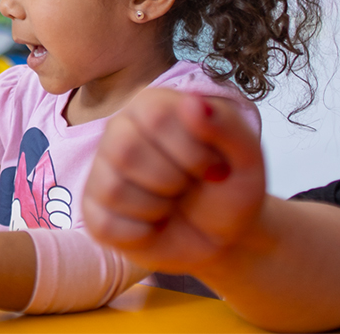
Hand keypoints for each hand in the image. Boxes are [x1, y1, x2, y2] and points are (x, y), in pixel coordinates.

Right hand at [81, 89, 265, 274]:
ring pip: (114, 190)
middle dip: (172, 181)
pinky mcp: (93, 211)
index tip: (213, 168)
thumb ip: (224, 124)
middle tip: (189, 187)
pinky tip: (154, 225)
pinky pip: (106, 225)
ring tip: (171, 204)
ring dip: (158, 208)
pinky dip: (142, 233)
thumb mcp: (246, 156)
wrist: (224, 237)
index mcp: (151, 105)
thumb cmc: (229, 188)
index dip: (190, 151)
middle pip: (125, 152)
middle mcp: (118, 131)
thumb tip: (192, 103)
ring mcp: (101, 171)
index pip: (155, 117)